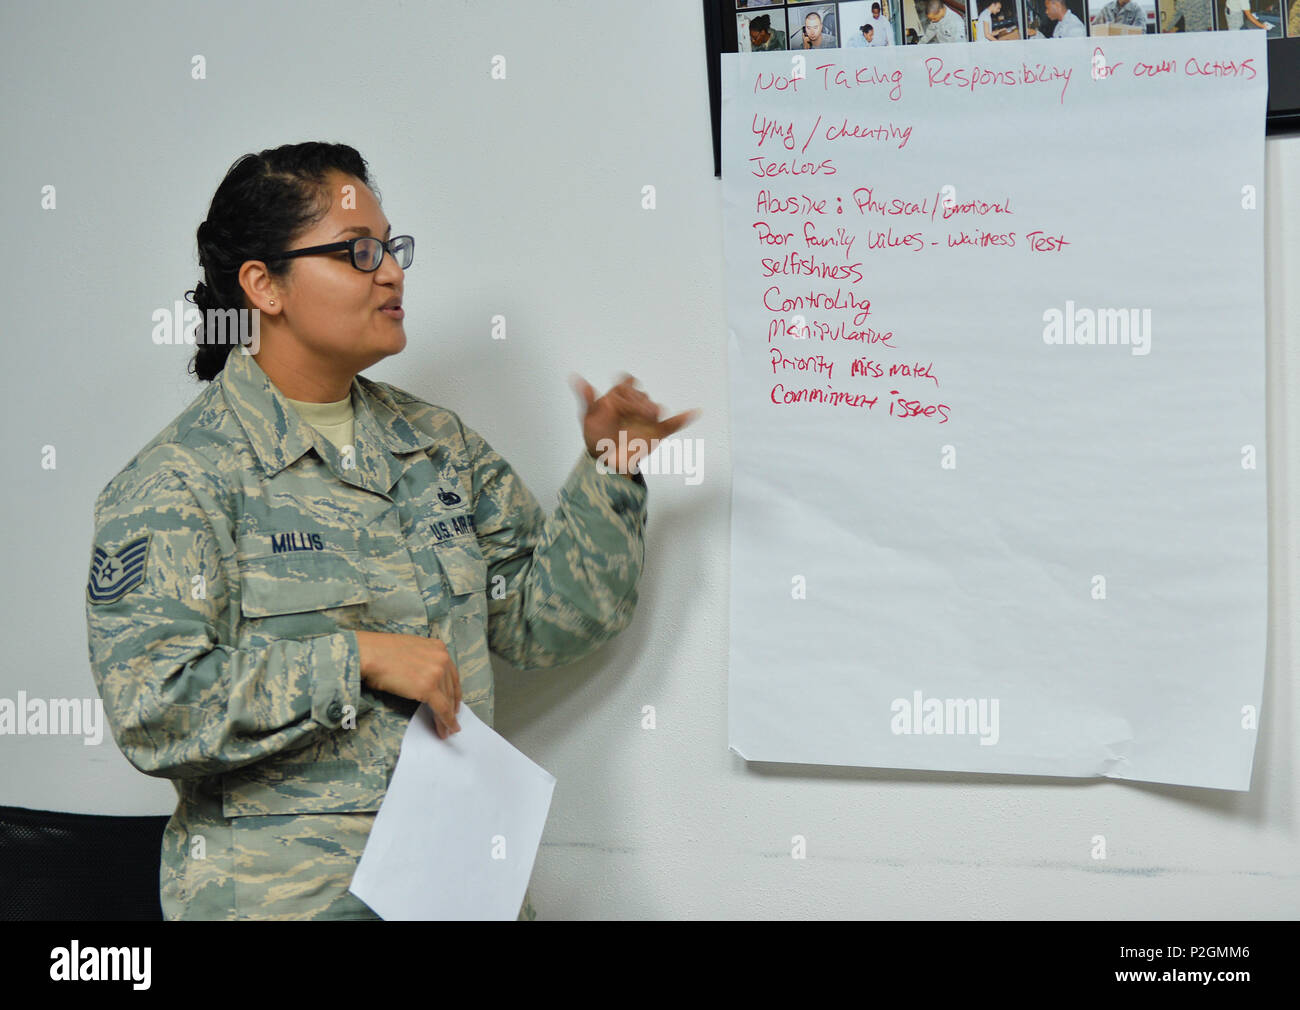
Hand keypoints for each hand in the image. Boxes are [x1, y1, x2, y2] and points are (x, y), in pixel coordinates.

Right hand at [355, 630, 460, 738]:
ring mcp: (437, 672)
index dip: (453, 692)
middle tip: (452, 719)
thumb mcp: (410, 650)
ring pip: (447, 701)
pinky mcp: (429, 688)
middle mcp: (442, 658)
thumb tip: (424, 680)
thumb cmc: (379, 652)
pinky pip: (442, 709)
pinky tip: (445, 730)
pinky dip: (445, 722)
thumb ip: (423, 662)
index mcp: (438, 647)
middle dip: (452, 706)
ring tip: (448, 730)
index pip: (450, 674)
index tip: (454, 703)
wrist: (368, 653)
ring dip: (448, 718)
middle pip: (451, 688)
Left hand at [570, 372, 698, 477]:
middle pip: (642, 396)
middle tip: (634, 415)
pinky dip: (684, 418)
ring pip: (655, 407)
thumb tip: (575, 377)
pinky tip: (694, 412)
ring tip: (649, 417)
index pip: (626, 384)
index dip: (625, 391)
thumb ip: (586, 398)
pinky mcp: (657, 431)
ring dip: (653, 410)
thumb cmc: (597, 438)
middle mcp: (636, 405)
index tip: (619, 403)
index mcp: (621, 398)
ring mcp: (648, 418)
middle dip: (639, 403)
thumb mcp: (588, 418)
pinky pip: (673, 423)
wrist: (607, 463)